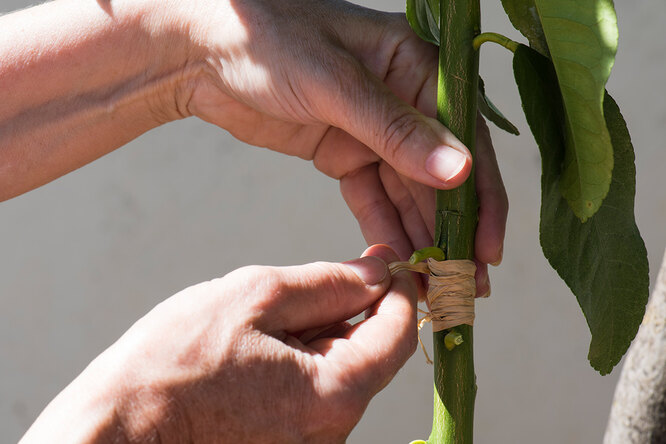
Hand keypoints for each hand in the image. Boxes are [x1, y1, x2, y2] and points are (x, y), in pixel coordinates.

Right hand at [21, 245, 416, 442]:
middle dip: (349, 308)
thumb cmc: (173, 364)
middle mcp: (331, 430)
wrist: (118, 428)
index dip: (398, 290)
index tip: (388, 262)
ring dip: (316, 333)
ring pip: (337, 369)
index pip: (398, 334)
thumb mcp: (254, 297)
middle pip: (368, 352)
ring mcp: (308, 442)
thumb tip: (374, 273)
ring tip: (259, 323)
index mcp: (333, 395)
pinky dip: (298, 359)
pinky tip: (254, 349)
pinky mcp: (286, 443)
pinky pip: (311, 391)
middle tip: (307, 282)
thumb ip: (326, 283)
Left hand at [183, 0, 506, 293]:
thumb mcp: (335, 83)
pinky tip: (399, 264)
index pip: (465, 138)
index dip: (481, 197)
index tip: (488, 248)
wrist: (203, 52)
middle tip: (464, 283)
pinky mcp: (345, 154)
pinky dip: (385, 230)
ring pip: (408, 194)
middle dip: (453, 231)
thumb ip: (396, 130)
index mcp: (416, 66)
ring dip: (423, 239)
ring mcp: (374, 131)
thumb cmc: (267, 40)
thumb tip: (460, 172)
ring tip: (436, 285)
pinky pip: (373, 199)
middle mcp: (404, 100)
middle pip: (441, 175)